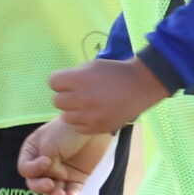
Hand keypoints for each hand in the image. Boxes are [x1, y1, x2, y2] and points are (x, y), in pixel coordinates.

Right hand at [18, 120, 111, 194]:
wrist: (94, 126)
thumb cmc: (68, 131)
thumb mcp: (49, 145)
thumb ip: (44, 165)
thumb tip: (51, 180)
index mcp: (34, 152)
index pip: (25, 169)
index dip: (33, 170)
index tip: (46, 162)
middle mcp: (45, 164)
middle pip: (35, 183)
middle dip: (40, 187)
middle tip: (50, 185)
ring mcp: (61, 172)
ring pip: (52, 191)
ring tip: (60, 194)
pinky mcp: (77, 178)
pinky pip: (71, 192)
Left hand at [48, 56, 168, 134]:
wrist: (141, 86)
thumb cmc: (115, 73)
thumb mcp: (92, 66)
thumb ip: (73, 76)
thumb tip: (59, 86)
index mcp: (80, 79)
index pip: (52, 82)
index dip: (60, 82)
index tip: (70, 82)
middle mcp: (83, 98)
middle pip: (57, 101)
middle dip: (66, 96)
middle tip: (79, 94)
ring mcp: (90, 115)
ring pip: (65, 117)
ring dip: (73, 111)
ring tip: (86, 105)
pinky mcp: (98, 128)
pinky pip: (77, 128)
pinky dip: (82, 122)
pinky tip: (92, 114)